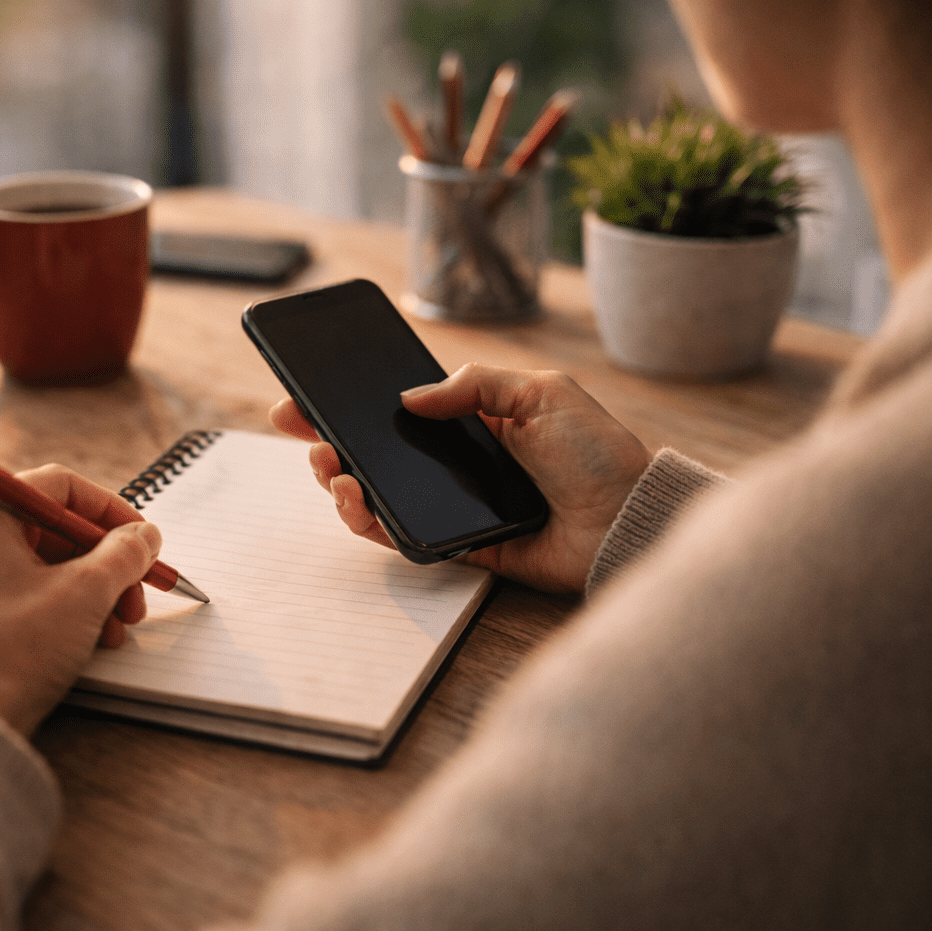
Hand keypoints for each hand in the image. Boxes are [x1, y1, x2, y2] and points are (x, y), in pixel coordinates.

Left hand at [0, 464, 159, 736]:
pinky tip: (87, 639)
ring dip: (87, 590)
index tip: (143, 538)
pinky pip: (14, 590)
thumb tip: (144, 535)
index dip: (111, 511)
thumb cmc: (15, 651)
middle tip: (135, 595)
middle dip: (104, 564)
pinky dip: (54, 606)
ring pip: (36, 564)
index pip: (59, 487)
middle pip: (50, 529)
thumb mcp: (87, 592)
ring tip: (117, 628)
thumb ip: (124, 553)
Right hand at [269, 363, 649, 592]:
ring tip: (334, 470)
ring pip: (381, 495)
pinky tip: (358, 500)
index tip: (309, 398)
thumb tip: (410, 396)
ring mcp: (456, 505)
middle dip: (330, 441)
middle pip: (378, 453)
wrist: (628, 518)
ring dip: (343, 482)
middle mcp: (460, 463)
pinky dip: (372, 521)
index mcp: (477, 421)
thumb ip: (474, 384)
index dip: (353, 405)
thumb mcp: (540, 392)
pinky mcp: (461, 545)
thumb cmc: (597, 454)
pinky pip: (404, 536)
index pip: (401, 411)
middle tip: (303, 430)